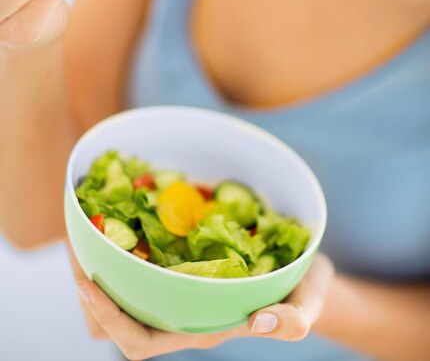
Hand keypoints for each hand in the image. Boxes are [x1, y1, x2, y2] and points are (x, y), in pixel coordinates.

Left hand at [66, 240, 333, 360]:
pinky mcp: (179, 265)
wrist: (305, 271)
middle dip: (88, 291)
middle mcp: (180, 312)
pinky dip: (120, 246)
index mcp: (200, 328)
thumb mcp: (308, 302)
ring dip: (97, 266)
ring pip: (120, 293)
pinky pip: (137, 264)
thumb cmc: (304, 289)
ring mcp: (178, 289)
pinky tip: (119, 218)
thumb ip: (294, 320)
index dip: (108, 317)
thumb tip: (260, 322)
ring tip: (85, 231)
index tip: (85, 279)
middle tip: (75, 245)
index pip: (141, 342)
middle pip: (116, 322)